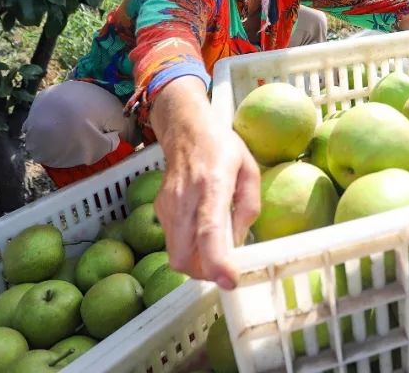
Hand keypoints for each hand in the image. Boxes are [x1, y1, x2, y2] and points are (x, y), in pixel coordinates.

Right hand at [155, 128, 260, 289]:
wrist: (185, 129)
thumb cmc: (222, 147)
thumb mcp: (249, 171)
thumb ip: (248, 208)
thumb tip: (237, 243)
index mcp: (212, 185)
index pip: (208, 230)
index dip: (217, 261)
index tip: (230, 280)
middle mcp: (184, 199)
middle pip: (184, 257)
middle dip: (206, 272)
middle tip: (225, 266)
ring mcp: (167, 205)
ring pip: (176, 255)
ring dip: (198, 263)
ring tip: (216, 247)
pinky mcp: (160, 209)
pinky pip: (172, 242)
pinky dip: (189, 248)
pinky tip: (202, 232)